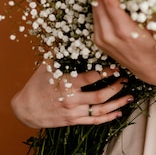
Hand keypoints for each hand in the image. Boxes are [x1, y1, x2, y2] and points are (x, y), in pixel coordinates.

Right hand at [11, 62, 132, 128]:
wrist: (26, 109)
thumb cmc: (37, 83)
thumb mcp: (48, 65)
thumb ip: (62, 52)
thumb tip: (73, 33)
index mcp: (66, 83)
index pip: (92, 77)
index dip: (107, 71)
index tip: (118, 65)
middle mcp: (72, 99)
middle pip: (101, 95)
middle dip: (117, 87)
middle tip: (127, 78)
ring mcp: (74, 112)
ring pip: (101, 110)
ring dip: (118, 103)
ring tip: (130, 96)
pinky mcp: (74, 121)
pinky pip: (95, 121)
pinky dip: (109, 117)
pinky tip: (119, 112)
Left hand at [92, 0, 155, 82]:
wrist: (153, 70)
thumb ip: (147, 8)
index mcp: (124, 30)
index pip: (108, 1)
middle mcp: (109, 36)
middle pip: (98, 3)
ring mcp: (102, 40)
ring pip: (95, 10)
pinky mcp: (99, 43)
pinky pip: (95, 18)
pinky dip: (99, 7)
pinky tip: (107, 0)